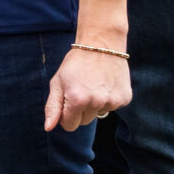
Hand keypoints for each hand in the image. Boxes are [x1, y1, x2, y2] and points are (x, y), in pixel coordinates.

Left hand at [47, 0, 131, 132]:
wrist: (100, 46)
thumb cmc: (75, 64)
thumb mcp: (58, 82)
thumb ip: (53, 107)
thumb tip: (49, 128)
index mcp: (77, 100)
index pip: (70, 125)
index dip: (66, 116)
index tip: (67, 103)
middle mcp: (96, 103)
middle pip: (84, 122)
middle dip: (80, 110)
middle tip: (81, 89)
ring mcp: (112, 101)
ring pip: (99, 115)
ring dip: (95, 104)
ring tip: (93, 84)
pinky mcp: (124, 99)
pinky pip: (112, 107)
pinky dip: (108, 99)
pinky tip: (105, 83)